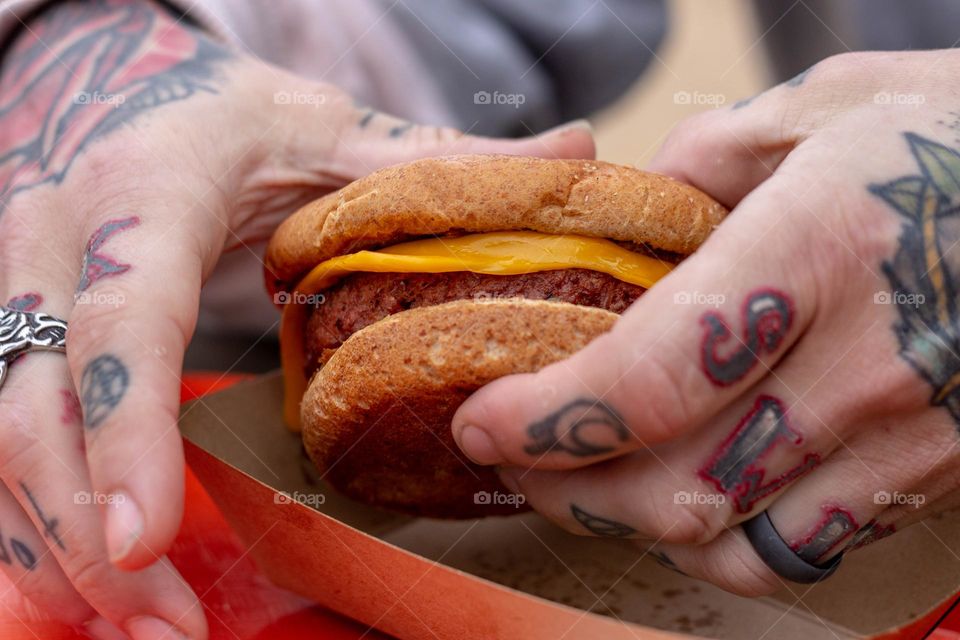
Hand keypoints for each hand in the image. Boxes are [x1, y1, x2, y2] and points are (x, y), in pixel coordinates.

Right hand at [0, 1, 593, 635]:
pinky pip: (2, 445)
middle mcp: (56, 247)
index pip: (123, 316)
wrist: (108, 80)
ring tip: (139, 631)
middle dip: (85, 528)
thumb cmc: (224, 115)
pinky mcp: (11, 335)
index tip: (144, 536)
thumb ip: (435, 158)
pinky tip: (88, 591)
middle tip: (161, 627)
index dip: (127, 427)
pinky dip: (31, 529)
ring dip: (55, 551)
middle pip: (38, 407)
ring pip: (4, 441)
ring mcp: (18, 294)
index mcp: (145, 194)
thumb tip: (574, 152)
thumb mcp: (327, 127)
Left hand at [452, 50, 959, 594]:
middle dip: (568, 489)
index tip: (482, 422)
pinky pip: (807, 551)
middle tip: (519, 459)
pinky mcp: (934, 471)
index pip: (652, 375)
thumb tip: (627, 205)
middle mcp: (862, 360)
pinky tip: (696, 502)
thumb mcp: (824, 108)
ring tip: (593, 486)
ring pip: (733, 540)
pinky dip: (726, 545)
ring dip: (636, 527)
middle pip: (675, 484)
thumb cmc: (957, 132)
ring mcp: (906, 432)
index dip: (548, 417)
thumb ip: (706, 160)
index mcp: (815, 248)